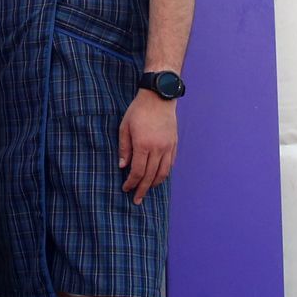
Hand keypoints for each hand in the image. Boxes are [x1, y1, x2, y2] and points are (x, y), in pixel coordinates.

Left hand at [118, 90, 177, 204]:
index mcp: (143, 144)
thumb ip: (124, 148)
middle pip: (151, 176)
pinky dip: (164, 173)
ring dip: (154, 184)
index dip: (131, 183)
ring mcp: (168, 146)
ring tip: (147, 190)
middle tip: (137, 200)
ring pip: (163, 173)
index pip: (138, 171)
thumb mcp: (125, 127)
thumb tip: (122, 166)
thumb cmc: (138, 110)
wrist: (159, 97)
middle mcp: (158, 148)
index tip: (125, 189)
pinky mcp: (174, 143)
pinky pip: (170, 164)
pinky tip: (158, 177)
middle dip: (142, 189)